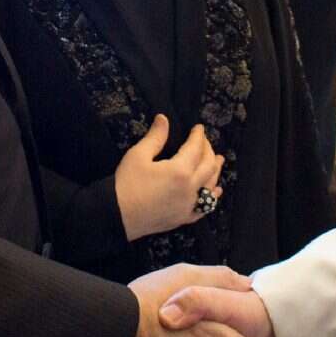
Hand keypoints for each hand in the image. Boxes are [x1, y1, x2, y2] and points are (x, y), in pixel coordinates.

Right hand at [114, 118, 221, 239]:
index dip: (198, 136)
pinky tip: (216, 192)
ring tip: (219, 161)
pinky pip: (204, 208)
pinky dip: (212, 197)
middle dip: (208, 151)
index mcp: (180, 171)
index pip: (195, 148)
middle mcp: (190, 189)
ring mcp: (188, 205)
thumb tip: (163, 118)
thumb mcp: (137, 156)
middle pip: (208, 166)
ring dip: (215, 171)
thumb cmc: (126, 184)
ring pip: (211, 186)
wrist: (116, 216)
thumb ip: (155, 137)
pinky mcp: (183, 218)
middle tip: (205, 142)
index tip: (199, 128)